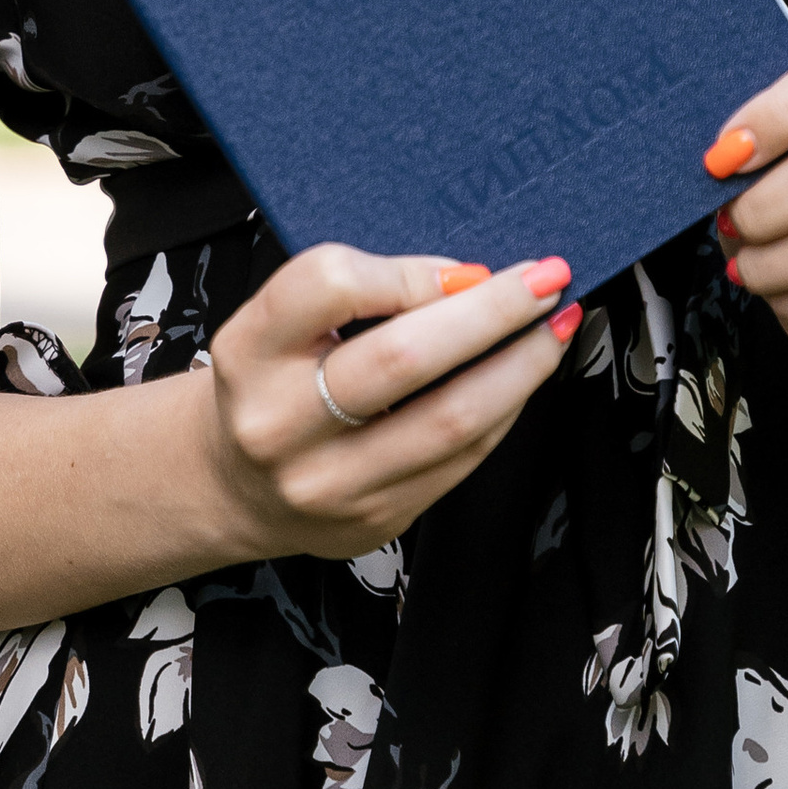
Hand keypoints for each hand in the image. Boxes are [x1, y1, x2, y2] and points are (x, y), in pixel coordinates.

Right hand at [199, 245, 580, 562]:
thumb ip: (360, 293)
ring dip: (520, 366)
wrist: (235, 485)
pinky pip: (462, 460)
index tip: (461, 268)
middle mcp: (281, 425)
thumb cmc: (270, 386)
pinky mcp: (375, 519)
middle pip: (404, 358)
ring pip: (451, 419)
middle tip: (545, 279)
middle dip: (492, 312)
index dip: (408, 272)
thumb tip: (468, 280)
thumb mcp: (282, 324)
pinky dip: (504, 410)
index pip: (327, 287)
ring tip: (552, 327)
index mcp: (250, 355)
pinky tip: (519, 378)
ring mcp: (330, 483)